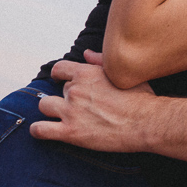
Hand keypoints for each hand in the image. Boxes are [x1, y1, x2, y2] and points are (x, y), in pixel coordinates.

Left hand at [29, 59, 153, 151]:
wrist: (148, 123)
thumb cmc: (141, 98)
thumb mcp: (124, 74)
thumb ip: (101, 61)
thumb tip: (87, 54)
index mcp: (88, 73)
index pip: (60, 68)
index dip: (60, 75)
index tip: (61, 80)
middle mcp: (76, 90)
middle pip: (59, 90)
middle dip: (68, 97)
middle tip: (83, 106)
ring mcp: (71, 111)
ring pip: (44, 106)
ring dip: (52, 110)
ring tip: (62, 117)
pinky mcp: (70, 132)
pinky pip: (39, 129)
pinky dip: (39, 130)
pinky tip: (45, 130)